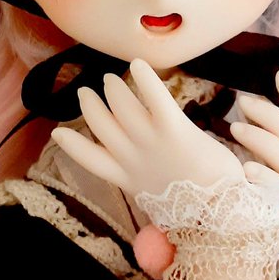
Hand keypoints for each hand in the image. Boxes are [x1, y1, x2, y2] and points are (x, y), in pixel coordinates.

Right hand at [50, 59, 243, 199]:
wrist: (221, 217)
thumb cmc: (200, 211)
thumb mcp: (164, 207)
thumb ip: (153, 197)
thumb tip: (152, 214)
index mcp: (131, 179)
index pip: (92, 160)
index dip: (73, 146)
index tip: (58, 133)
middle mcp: (134, 158)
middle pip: (102, 125)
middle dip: (91, 106)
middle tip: (87, 91)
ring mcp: (152, 143)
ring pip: (122, 107)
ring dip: (114, 90)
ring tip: (109, 79)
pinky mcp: (175, 131)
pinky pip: (155, 99)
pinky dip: (145, 79)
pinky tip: (137, 63)